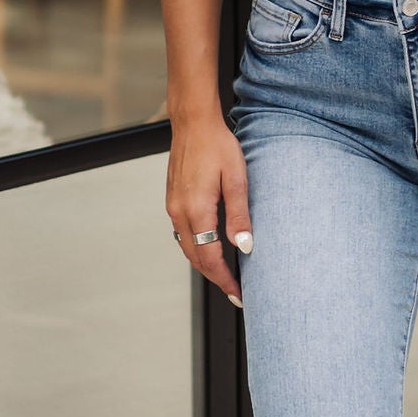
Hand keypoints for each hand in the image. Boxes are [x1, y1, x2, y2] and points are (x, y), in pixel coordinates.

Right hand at [167, 105, 251, 306]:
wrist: (193, 123)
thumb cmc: (217, 146)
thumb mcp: (236, 179)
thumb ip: (239, 215)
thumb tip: (245, 246)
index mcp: (196, 210)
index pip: (209, 257)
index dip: (225, 279)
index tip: (239, 293)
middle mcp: (179, 212)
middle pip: (195, 258)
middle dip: (216, 278)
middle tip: (236, 291)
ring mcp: (173, 207)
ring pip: (187, 248)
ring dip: (205, 264)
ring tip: (226, 275)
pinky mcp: (172, 201)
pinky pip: (183, 234)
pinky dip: (197, 248)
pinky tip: (211, 248)